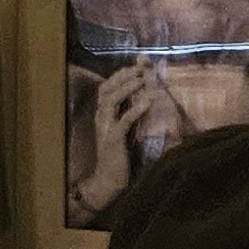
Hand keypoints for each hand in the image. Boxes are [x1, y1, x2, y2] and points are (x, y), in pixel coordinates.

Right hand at [72, 58, 165, 219]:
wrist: (108, 181)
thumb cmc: (118, 158)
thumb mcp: (123, 133)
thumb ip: (127, 117)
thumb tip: (140, 101)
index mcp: (103, 116)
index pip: (106, 88)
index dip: (119, 76)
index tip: (134, 66)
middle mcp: (101, 118)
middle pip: (106, 89)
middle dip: (122, 76)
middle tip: (138, 68)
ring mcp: (105, 128)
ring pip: (111, 100)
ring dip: (127, 88)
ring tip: (141, 79)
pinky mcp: (113, 140)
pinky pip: (124, 120)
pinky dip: (135, 109)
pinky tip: (147, 101)